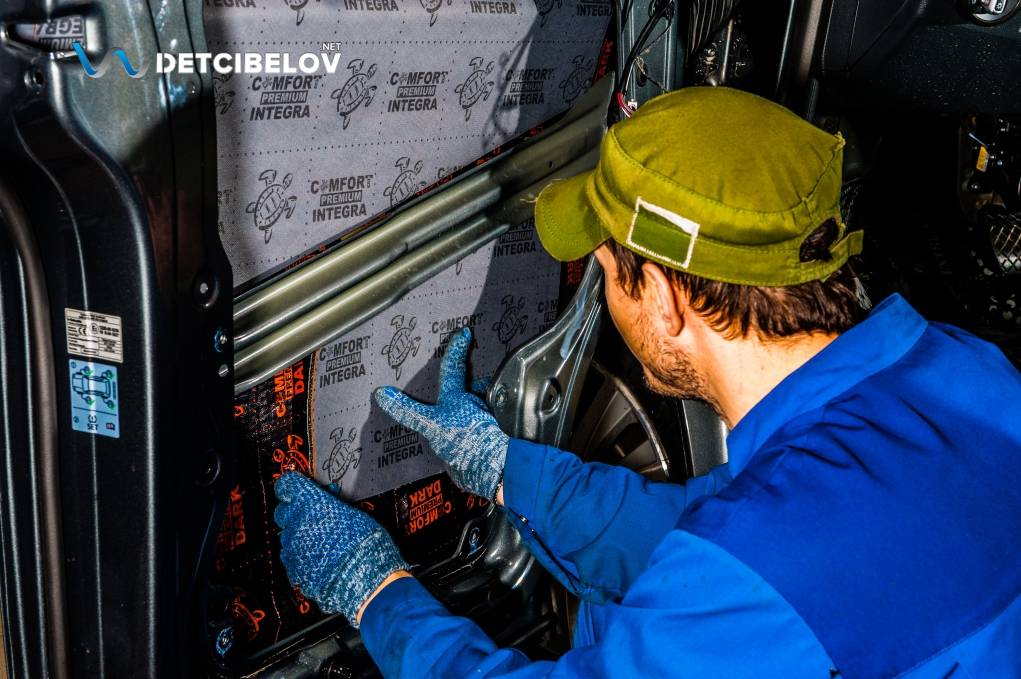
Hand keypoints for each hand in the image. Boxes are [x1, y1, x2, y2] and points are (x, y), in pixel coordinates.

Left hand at [274, 472, 407, 626]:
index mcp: (312, 504)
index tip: (296, 488)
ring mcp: (293, 549)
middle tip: (313, 517)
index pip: (288, 485)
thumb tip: (330, 500)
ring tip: (320, 542)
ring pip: (287, 536)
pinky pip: (292, 558)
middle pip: (283, 512)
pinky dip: (301, 557)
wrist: (365, 582)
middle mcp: (297, 524)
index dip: (291, 487)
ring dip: (299, 536)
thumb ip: (336, 506)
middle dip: (295, 512)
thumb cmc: (367, 545)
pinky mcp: (294, 570)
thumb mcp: (356, 515)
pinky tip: (319, 560)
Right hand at [374, 327, 507, 500]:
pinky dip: (480, 427)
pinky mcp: (492, 436)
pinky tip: (472, 436)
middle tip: (469, 381)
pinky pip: (485, 425)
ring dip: (476, 407)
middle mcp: (474, 403)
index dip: (456, 349)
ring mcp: (485, 418)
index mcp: (457, 396)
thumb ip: (407, 411)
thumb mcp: (430, 424)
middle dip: (471, 384)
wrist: (491, 465)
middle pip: (473, 386)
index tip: (465, 332)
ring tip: (467, 415)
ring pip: (480, 405)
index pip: (454, 367)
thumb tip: (382, 394)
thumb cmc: (463, 440)